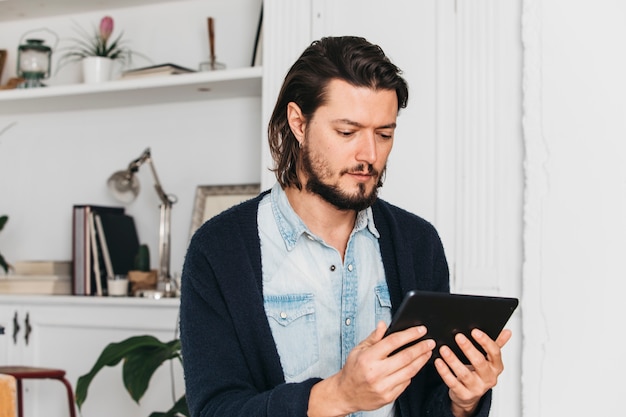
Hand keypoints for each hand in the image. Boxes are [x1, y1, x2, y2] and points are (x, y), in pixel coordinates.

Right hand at [308, 321, 434, 416]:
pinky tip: (416, 366)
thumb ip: (373, 337)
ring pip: (410, 371)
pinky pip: (406, 383)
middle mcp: (376, 372)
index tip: (420, 330)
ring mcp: (383, 386)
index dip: (410, 334)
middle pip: (406, 357)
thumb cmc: (352, 370)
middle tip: (430, 342)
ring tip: (428, 352)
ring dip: (421, 360)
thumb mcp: (358, 350)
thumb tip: (383, 324)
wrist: (345, 394)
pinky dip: (412, 373)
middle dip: (421, 347)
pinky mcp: (388, 397)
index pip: (393, 342)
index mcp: (368, 357)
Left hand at [434, 328, 511, 416]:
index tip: (475, 331)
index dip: (485, 341)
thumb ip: (496, 344)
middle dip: (468, 349)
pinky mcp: (463, 395)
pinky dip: (444, 372)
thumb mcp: (488, 359)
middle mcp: (489, 378)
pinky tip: (439, 361)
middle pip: (479, 362)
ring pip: (464, 373)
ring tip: (444, 348)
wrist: (469, 395)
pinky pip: (452, 382)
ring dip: (453, 360)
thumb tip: (507, 331)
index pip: (494, 353)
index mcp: (496, 367)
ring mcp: (476, 388)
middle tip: (458, 336)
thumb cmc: (478, 372)